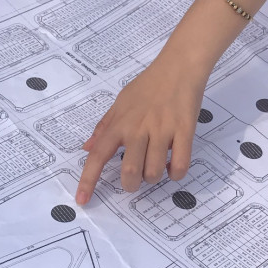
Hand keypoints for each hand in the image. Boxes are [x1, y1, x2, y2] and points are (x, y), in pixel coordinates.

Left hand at [76, 55, 208, 204]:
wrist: (179, 67)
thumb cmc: (148, 85)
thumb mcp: (120, 102)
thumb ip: (104, 127)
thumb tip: (87, 148)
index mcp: (119, 123)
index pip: (98, 155)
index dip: (88, 180)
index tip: (82, 200)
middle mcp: (138, 129)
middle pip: (129, 171)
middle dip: (130, 184)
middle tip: (134, 179)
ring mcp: (162, 130)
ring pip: (154, 172)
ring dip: (153, 178)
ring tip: (155, 168)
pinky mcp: (185, 131)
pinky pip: (180, 165)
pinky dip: (175, 174)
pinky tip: (172, 168)